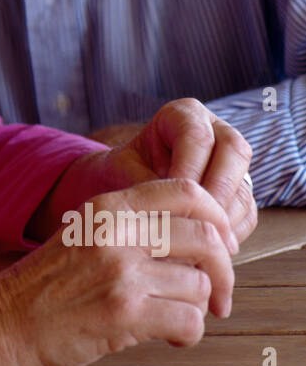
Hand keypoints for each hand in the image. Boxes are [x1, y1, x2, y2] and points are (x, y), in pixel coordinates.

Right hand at [0, 179, 235, 365]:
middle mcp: (116, 232)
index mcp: (107, 207)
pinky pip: (188, 320)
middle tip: (218, 295)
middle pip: (205, 237)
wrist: (0, 323)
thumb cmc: (44, 287)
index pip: (186, 191)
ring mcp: (120, 271)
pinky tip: (168, 338)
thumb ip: (132, 229)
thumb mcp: (83, 237)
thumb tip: (199, 239)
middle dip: (221, 271)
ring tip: (175, 318)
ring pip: (199, 284)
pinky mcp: (123, 313)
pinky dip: (187, 334)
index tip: (221, 245)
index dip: (216, 217)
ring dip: (198, 308)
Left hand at [42, 99, 255, 244]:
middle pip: (234, 152)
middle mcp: (216, 131)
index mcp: (184, 115)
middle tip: (196, 225)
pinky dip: (231, 232)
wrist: (123, 185)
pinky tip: (209, 250)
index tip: (171, 205)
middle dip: (216, 192)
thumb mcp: (123, 170)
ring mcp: (232, 162)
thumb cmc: (119, 172)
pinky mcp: (239, 191)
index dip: (189, 172)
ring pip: (244, 184)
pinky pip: (246, 211)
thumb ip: (144, 183)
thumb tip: (170, 214)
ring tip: (201, 244)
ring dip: (226, 218)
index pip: (198, 137)